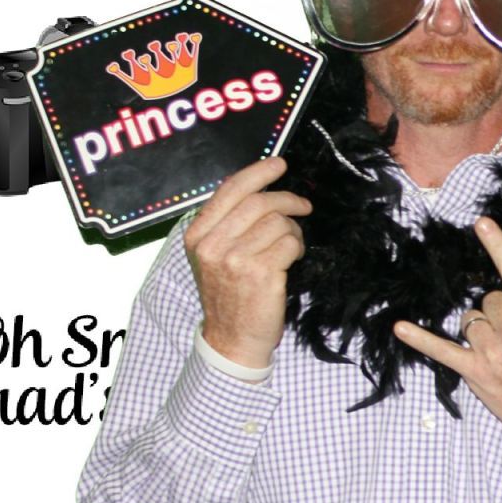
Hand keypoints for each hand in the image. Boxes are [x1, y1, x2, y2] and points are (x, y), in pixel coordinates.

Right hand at [185, 156, 311, 368]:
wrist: (232, 338)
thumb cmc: (230, 295)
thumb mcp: (214, 257)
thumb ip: (229, 225)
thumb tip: (261, 191)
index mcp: (198, 236)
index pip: (229, 190)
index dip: (257, 173)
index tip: (279, 164)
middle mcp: (212, 245)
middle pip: (258, 202)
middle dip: (287, 200)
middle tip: (303, 206)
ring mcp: (235, 259)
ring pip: (278, 223)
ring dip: (293, 230)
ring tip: (290, 245)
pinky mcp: (260, 273)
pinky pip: (290, 243)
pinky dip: (297, 248)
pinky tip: (291, 260)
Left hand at [391, 218, 501, 465]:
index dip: (499, 246)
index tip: (482, 224)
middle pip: (490, 299)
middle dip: (501, 310)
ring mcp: (492, 353)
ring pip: (470, 319)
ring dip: (481, 328)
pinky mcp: (475, 372)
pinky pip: (441, 350)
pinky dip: (420, 339)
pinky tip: (401, 327)